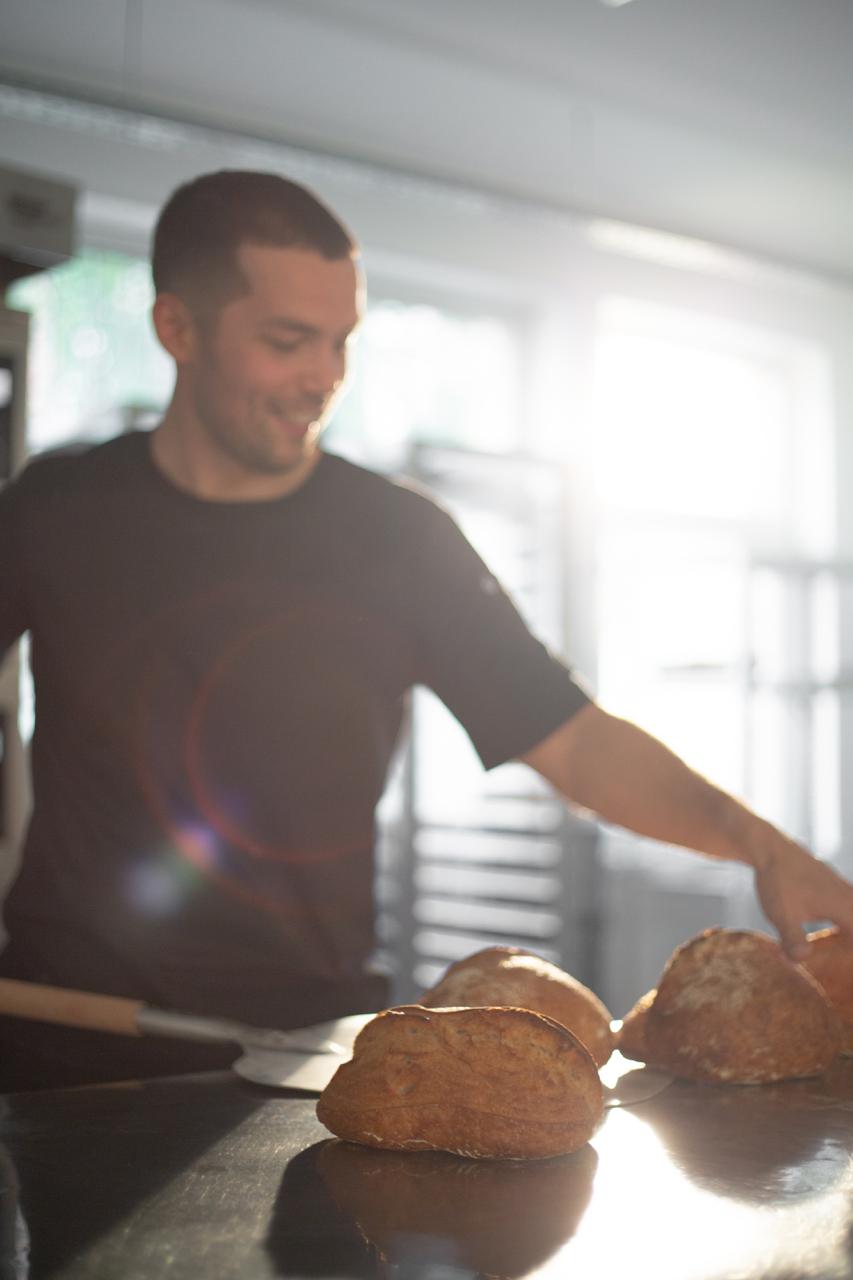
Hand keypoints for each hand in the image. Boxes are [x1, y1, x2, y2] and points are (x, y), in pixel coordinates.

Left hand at [744, 819, 852, 959]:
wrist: (769, 847)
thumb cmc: (777, 882)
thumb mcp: (782, 916)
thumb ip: (793, 940)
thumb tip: (802, 960)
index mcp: (846, 909)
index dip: (852, 959)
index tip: (848, 975)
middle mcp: (850, 898)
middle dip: (850, 945)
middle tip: (845, 971)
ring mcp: (842, 889)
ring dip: (848, 934)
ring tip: (841, 946)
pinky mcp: (832, 884)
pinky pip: (848, 906)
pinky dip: (845, 920)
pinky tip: (835, 927)